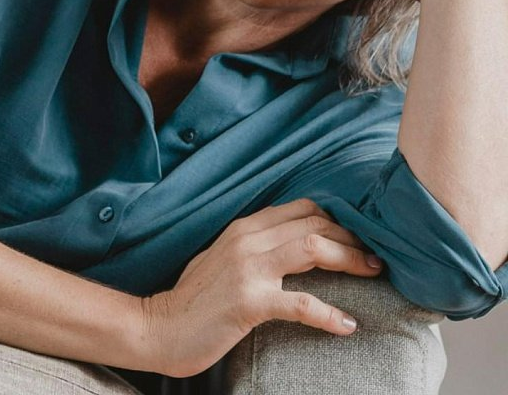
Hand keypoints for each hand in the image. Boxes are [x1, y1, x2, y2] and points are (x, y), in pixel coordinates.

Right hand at [132, 197, 383, 378]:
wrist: (157, 327)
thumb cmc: (192, 300)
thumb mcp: (222, 260)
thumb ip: (253, 247)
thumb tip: (291, 246)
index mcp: (242, 228)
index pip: (302, 208)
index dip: (338, 218)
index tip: (360, 236)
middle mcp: (247, 240)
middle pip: (314, 223)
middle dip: (352, 237)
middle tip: (377, 256)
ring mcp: (247, 269)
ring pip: (312, 248)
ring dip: (350, 259)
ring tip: (374, 272)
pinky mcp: (248, 302)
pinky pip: (300, 303)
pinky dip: (330, 314)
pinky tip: (348, 325)